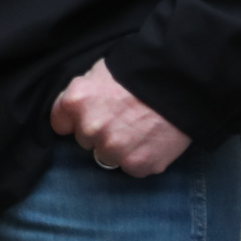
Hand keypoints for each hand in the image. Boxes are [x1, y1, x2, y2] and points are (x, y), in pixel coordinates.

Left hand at [49, 58, 190, 176]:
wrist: (179, 81)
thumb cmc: (138, 72)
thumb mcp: (100, 73)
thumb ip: (83, 95)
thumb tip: (74, 111)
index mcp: (75, 102)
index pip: (60, 124)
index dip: (76, 120)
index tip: (90, 116)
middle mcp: (90, 128)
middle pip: (85, 141)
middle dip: (99, 132)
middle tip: (122, 118)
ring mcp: (113, 149)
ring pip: (107, 157)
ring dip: (119, 148)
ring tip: (139, 129)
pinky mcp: (137, 164)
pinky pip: (131, 167)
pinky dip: (140, 158)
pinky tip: (151, 140)